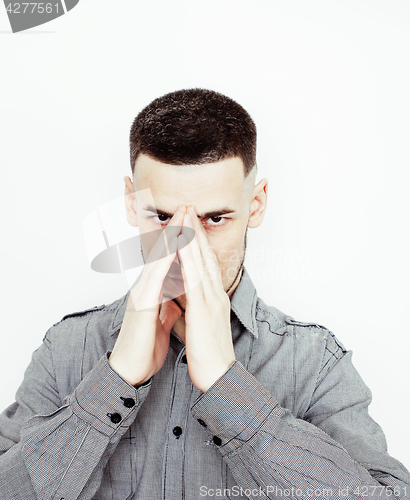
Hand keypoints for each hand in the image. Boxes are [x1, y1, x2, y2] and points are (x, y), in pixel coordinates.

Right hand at [108, 206, 185, 386]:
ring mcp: (142, 294)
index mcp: (155, 290)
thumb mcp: (163, 319)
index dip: (179, 239)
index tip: (190, 220)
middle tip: (185, 206)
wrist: (131, 371)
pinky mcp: (141, 305)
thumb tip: (179, 296)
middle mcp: (147, 287)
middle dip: (174, 228)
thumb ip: (170, 303)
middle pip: (161, 252)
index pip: (168, 259)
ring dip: (169, 236)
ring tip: (180, 216)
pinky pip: (154, 278)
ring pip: (156, 259)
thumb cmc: (146, 346)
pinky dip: (164, 261)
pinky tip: (173, 247)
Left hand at [177, 206, 235, 391]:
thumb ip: (187, 305)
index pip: (204, 262)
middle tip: (188, 207)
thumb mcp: (196, 323)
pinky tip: (182, 246)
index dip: (196, 239)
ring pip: (200, 262)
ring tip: (185, 216)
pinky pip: (194, 280)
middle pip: (204, 255)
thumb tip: (177, 295)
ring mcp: (211, 300)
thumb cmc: (207, 352)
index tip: (188, 221)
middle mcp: (214, 293)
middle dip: (195, 230)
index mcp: (212, 296)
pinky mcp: (204, 311)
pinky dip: (188, 260)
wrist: (219, 376)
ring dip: (192, 237)